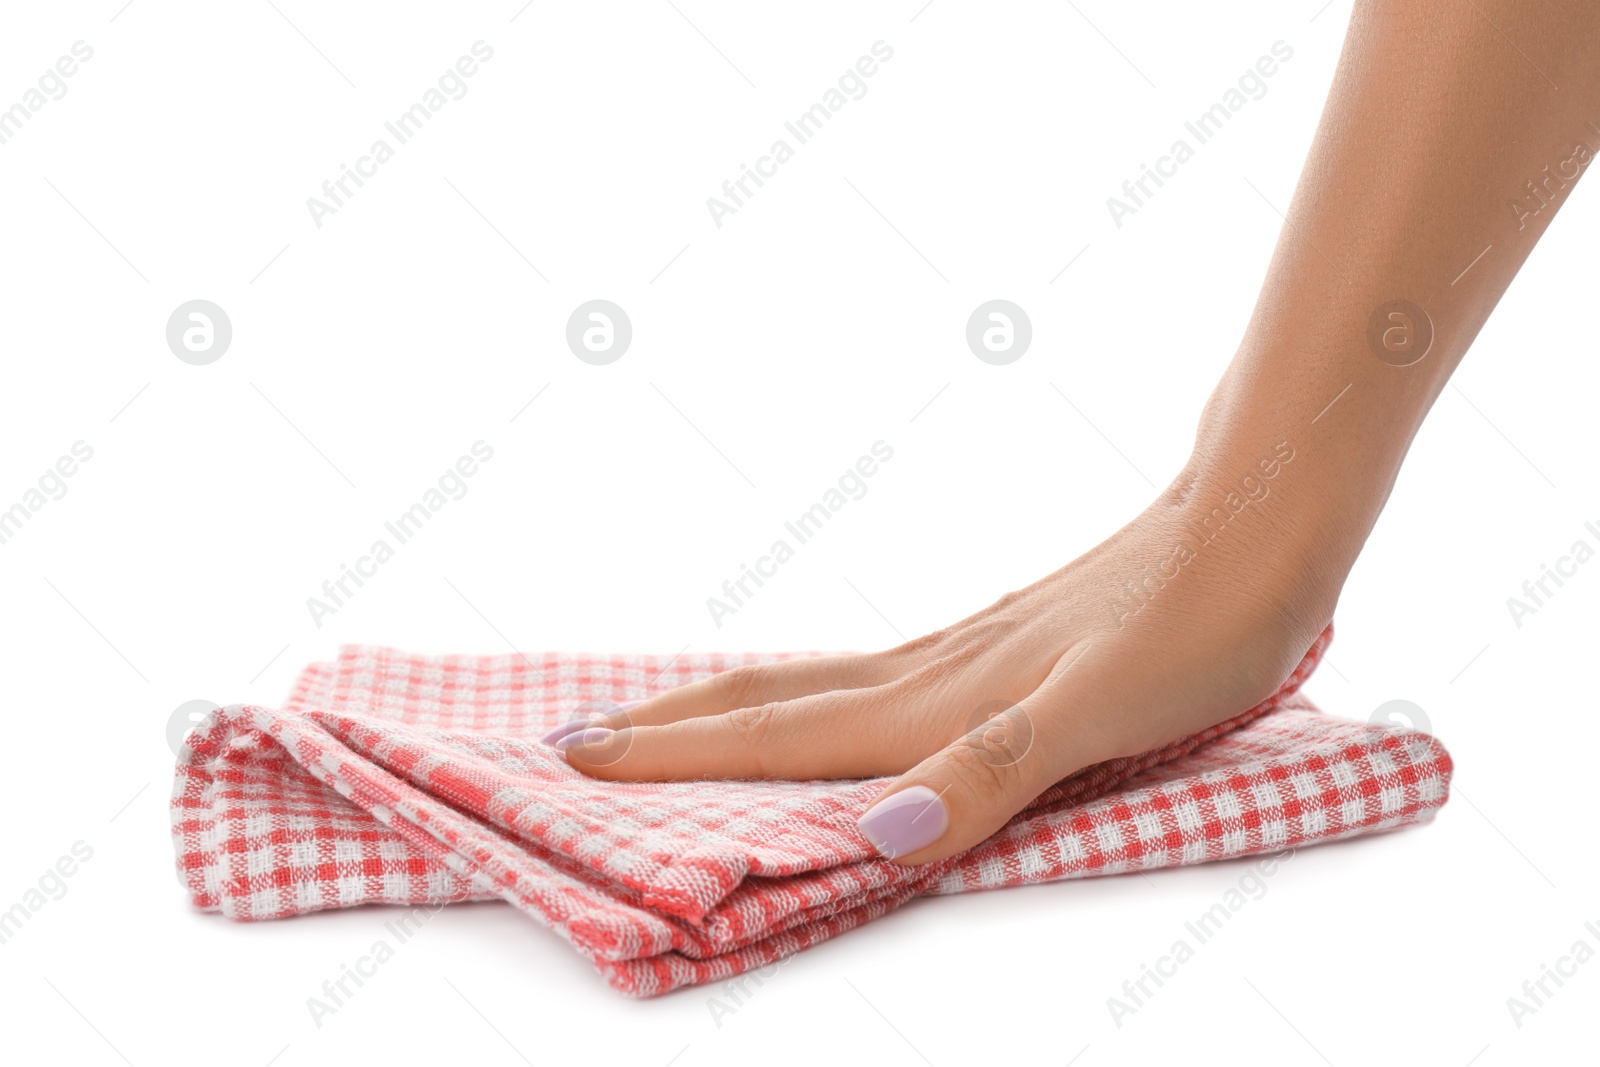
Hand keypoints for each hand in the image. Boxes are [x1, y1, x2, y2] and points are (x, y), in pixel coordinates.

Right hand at [552, 457, 1338, 865]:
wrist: (1261, 516)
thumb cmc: (1197, 621)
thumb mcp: (1101, 709)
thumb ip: (990, 768)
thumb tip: (874, 832)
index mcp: (940, 693)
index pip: (782, 734)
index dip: (679, 756)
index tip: (579, 757)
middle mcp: (935, 666)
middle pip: (774, 699)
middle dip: (673, 728)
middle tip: (580, 736)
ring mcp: (967, 646)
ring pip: (818, 681)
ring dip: (730, 706)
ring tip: (669, 719)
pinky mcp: (1006, 638)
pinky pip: (877, 674)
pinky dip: (814, 693)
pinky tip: (830, 695)